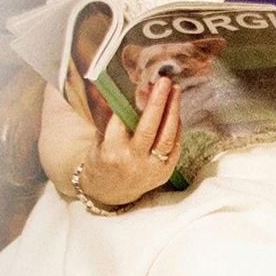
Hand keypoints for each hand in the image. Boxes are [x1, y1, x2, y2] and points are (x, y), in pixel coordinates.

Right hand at [79, 75, 181, 204]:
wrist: (110, 193)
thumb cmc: (102, 160)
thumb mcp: (99, 141)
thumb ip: (112, 119)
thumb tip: (125, 91)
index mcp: (111, 152)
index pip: (123, 121)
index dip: (132, 101)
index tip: (141, 83)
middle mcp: (132, 161)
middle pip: (149, 128)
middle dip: (158, 102)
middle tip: (164, 81)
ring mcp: (151, 169)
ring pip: (166, 137)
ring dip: (173, 111)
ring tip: (175, 91)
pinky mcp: (164, 173)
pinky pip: (175, 147)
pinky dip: (176, 128)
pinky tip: (175, 111)